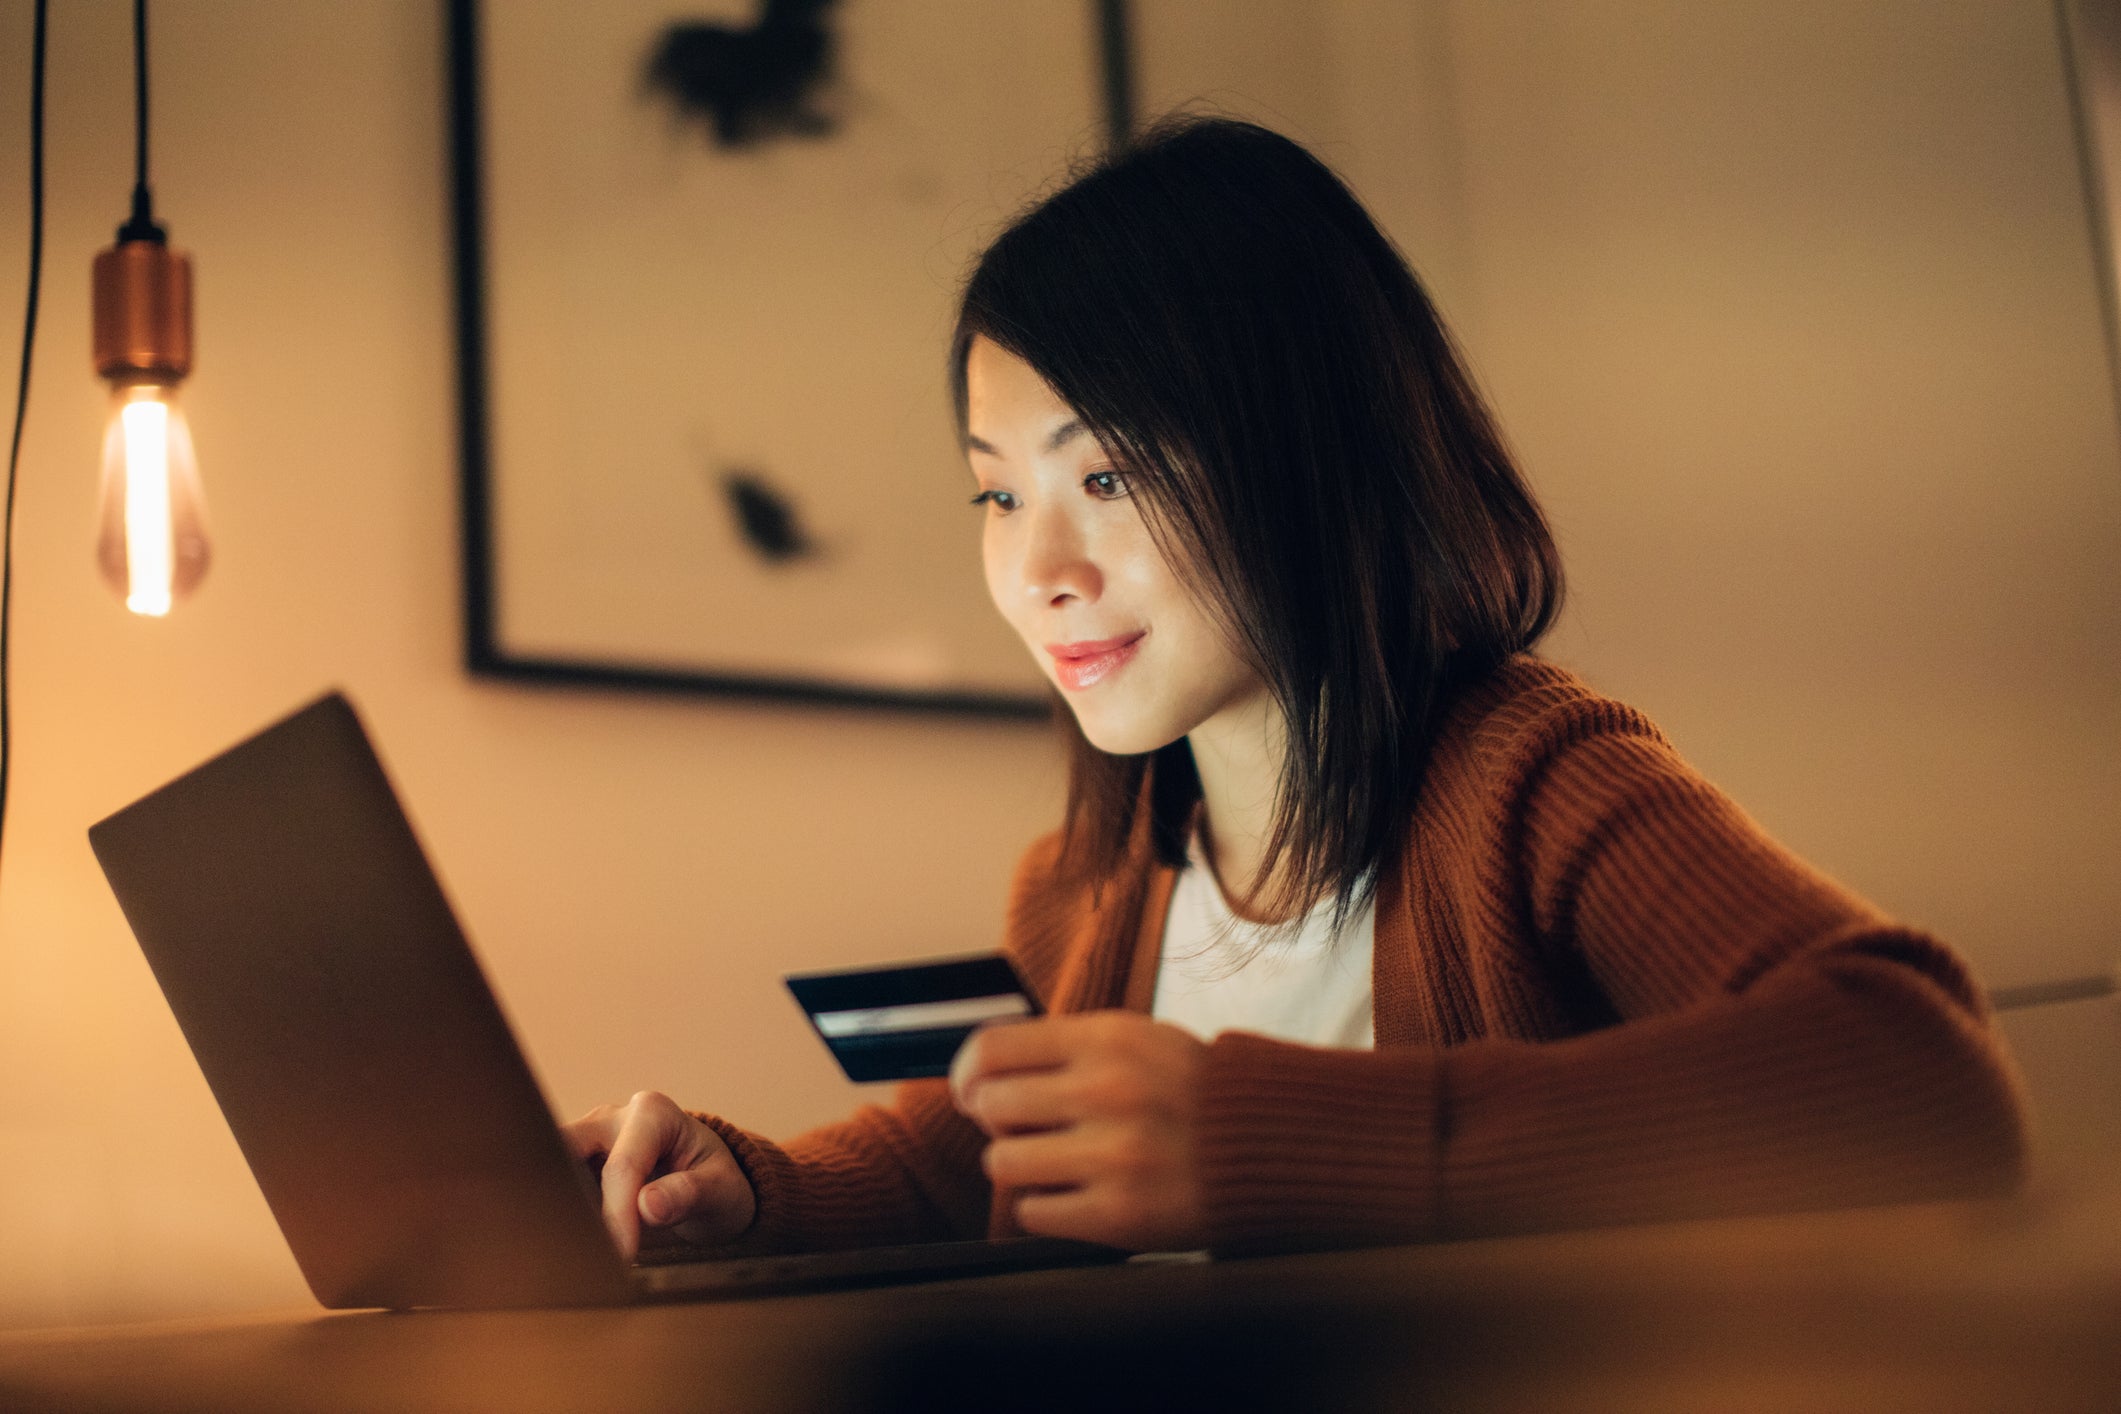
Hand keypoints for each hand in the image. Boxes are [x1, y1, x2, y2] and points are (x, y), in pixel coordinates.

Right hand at [561, 1090, 755, 1260]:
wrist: (709, 1184)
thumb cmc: (717, 1183)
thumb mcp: (722, 1190)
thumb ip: (690, 1194)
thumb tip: (647, 1206)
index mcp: (652, 1113)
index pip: (622, 1166)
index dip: (617, 1213)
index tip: (621, 1257)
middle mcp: (612, 1117)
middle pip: (565, 1148)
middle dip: (561, 1194)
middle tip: (568, 1245)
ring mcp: (588, 1139)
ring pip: (547, 1164)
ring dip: (550, 1204)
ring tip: (560, 1249)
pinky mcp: (574, 1164)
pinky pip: (552, 1184)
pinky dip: (553, 1212)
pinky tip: (560, 1244)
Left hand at [949, 1012, 1207, 1250]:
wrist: (1272, 1147)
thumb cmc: (1192, 1094)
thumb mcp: (1136, 1040)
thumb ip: (1065, 1047)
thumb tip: (979, 1073)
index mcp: (1107, 1038)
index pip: (993, 1048)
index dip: (967, 1072)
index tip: (970, 1089)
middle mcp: (1106, 1091)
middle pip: (989, 1106)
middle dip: (998, 1121)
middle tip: (1026, 1128)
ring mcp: (1113, 1155)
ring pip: (1002, 1163)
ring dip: (1018, 1165)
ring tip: (1054, 1162)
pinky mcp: (1120, 1214)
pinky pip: (1033, 1213)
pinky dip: (1045, 1207)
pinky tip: (1076, 1194)